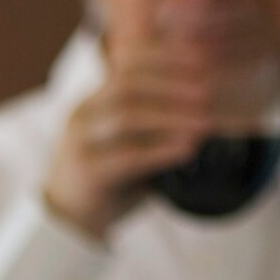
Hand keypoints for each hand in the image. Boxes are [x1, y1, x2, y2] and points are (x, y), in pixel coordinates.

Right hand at [43, 37, 264, 239]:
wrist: (70, 222)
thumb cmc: (110, 178)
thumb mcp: (132, 141)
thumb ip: (156, 120)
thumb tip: (207, 101)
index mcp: (95, 100)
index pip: (128, 65)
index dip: (166, 58)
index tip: (202, 59)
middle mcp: (84, 115)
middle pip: (128, 85)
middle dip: (173, 85)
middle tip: (209, 93)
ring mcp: (80, 142)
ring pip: (128, 117)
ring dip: (172, 117)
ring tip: (205, 123)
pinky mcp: (86, 172)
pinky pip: (127, 156)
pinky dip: (162, 151)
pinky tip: (187, 150)